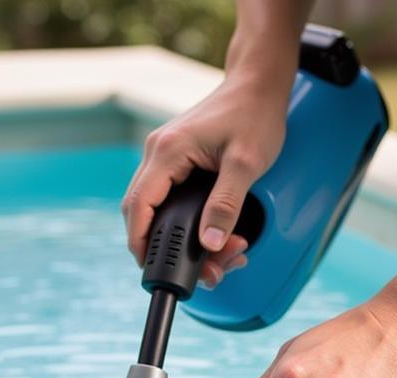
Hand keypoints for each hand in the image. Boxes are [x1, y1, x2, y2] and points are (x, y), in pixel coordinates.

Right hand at [121, 74, 287, 287]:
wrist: (258, 86)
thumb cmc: (254, 116)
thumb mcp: (246, 164)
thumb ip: (226, 205)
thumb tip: (209, 243)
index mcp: (168, 151)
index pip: (138, 205)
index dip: (140, 242)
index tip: (150, 268)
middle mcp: (158, 153)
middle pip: (142, 212)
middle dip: (168, 248)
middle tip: (204, 272)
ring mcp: (165, 156)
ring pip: (157, 209)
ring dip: (182, 239)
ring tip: (222, 257)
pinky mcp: (177, 161)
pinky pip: (170, 199)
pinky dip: (188, 224)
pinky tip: (216, 237)